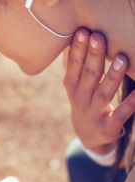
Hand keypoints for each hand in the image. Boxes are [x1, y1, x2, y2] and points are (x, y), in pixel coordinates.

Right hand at [63, 28, 134, 152]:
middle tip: (99, 38)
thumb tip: (68, 46)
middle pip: (88, 77)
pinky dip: (130, 104)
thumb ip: (72, 68)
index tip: (83, 32)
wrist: (87, 135)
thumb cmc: (83, 102)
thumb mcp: (73, 87)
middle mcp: (80, 100)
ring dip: (112, 77)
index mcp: (72, 87)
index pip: (73, 67)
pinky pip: (120, 114)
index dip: (78, 51)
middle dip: (94, 57)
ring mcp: (93, 114)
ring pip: (103, 94)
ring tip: (121, 58)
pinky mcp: (107, 126)